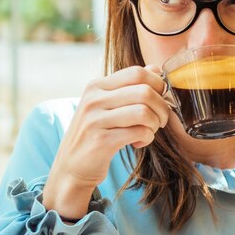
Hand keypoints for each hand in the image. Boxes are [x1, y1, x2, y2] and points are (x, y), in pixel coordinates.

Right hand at [42, 65, 169, 219]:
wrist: (72, 165)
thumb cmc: (96, 133)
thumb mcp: (107, 104)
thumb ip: (129, 86)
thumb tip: (155, 69)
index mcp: (96, 85)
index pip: (137, 72)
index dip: (157, 84)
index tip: (160, 99)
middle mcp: (93, 99)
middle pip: (144, 91)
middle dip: (161, 107)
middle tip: (160, 120)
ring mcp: (95, 120)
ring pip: (144, 112)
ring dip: (155, 124)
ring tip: (149, 131)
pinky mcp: (101, 141)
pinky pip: (139, 132)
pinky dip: (147, 138)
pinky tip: (138, 142)